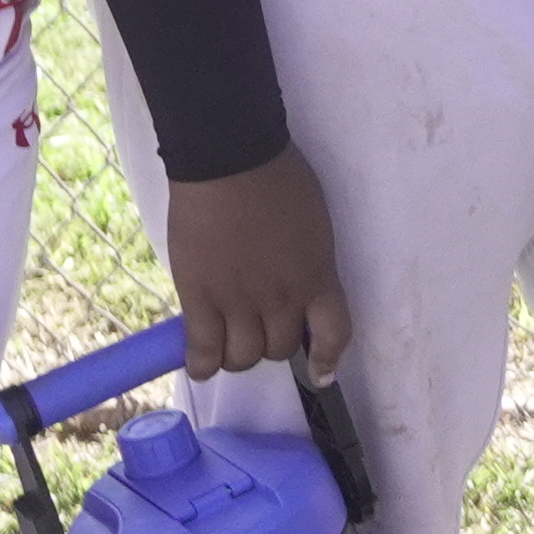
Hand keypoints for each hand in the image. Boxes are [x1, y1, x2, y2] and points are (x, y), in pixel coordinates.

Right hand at [167, 146, 346, 383]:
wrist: (230, 160)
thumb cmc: (277, 179)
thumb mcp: (312, 226)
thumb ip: (308, 262)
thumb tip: (298, 283)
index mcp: (317, 276)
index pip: (333, 335)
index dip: (327, 359)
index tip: (321, 372)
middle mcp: (282, 298)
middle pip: (280, 349)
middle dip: (272, 346)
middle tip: (258, 330)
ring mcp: (239, 301)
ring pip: (243, 357)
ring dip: (237, 356)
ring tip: (228, 344)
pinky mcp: (200, 297)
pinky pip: (203, 349)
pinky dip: (202, 365)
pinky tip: (201, 365)